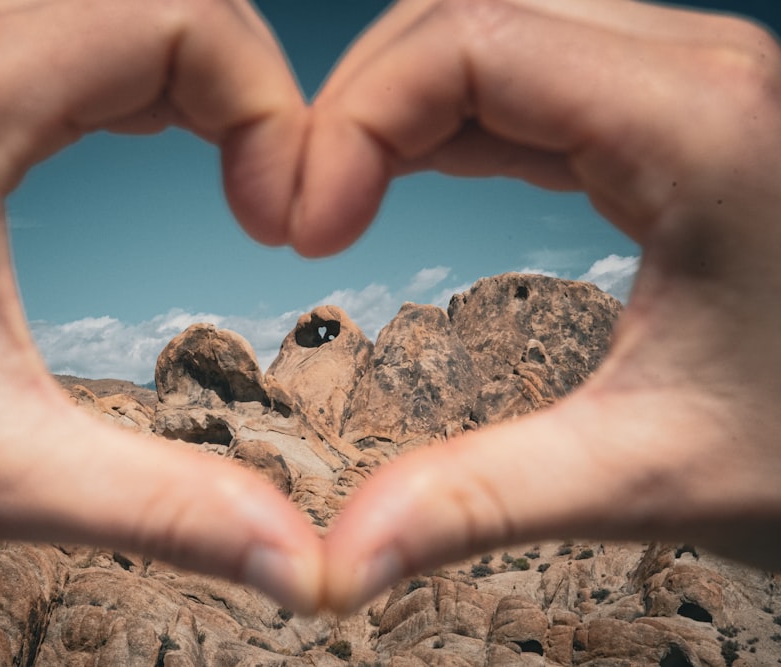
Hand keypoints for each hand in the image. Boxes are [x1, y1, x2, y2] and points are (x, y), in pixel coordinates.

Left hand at [0, 0, 320, 613]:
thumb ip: (162, 508)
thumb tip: (298, 557)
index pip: (191, 19)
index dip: (271, 113)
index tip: (275, 224)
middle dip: (250, 90)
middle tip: (267, 204)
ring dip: (200, 73)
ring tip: (232, 173)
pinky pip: (78, 17)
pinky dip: (146, 66)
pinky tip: (157, 132)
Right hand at [306, 0, 780, 612]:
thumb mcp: (651, 474)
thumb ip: (481, 501)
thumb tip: (336, 562)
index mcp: (698, 128)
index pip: (468, 41)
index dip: (354, 122)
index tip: (307, 232)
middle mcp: (696, 74)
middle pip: (467, 14)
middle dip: (361, 104)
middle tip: (306, 214)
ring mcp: (686, 86)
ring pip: (493, 30)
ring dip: (398, 104)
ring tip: (341, 197)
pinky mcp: (672, 117)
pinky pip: (530, 77)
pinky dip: (447, 118)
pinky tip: (407, 172)